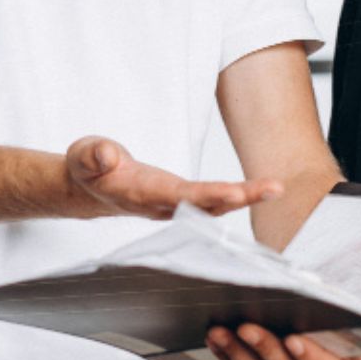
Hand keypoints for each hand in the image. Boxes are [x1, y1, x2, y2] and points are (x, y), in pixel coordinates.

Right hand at [65, 135, 281, 218]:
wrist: (89, 186)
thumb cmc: (90, 169)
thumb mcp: (85, 155)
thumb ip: (95, 155)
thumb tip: (107, 154)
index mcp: (141, 195)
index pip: (180, 196)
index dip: (208, 195)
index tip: (235, 192)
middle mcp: (162, 205)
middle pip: (206, 205)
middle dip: (240, 198)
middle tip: (272, 188)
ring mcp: (172, 204)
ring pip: (214, 205)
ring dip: (245, 197)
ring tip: (275, 188)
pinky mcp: (179, 199)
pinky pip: (212, 201)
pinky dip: (237, 196)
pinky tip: (259, 191)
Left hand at [205, 323, 360, 359]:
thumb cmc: (357, 336)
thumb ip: (353, 314)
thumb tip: (326, 288)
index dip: (312, 358)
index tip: (293, 339)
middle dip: (265, 350)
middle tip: (246, 328)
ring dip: (240, 355)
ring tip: (221, 332)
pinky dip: (232, 359)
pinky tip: (217, 341)